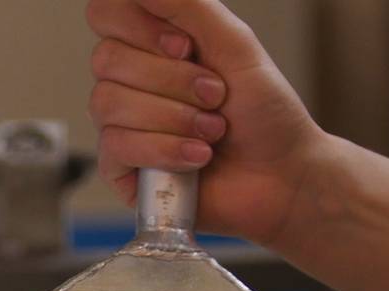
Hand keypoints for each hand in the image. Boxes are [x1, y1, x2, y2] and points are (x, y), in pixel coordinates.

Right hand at [86, 0, 329, 244]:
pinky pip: (116, 146)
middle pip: (107, 59)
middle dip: (172, 81)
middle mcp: (130, 81)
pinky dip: (165, 149)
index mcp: (152, 43)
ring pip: (109, 103)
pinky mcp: (121, 168)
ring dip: (174, 118)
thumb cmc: (264, 112)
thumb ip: (187, 4)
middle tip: (215, 96)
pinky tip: (196, 158)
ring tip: (212, 132)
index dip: (140, 27)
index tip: (185, 46)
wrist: (281, 175)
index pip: (106, 13)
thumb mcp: (233, 42)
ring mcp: (121, 124)